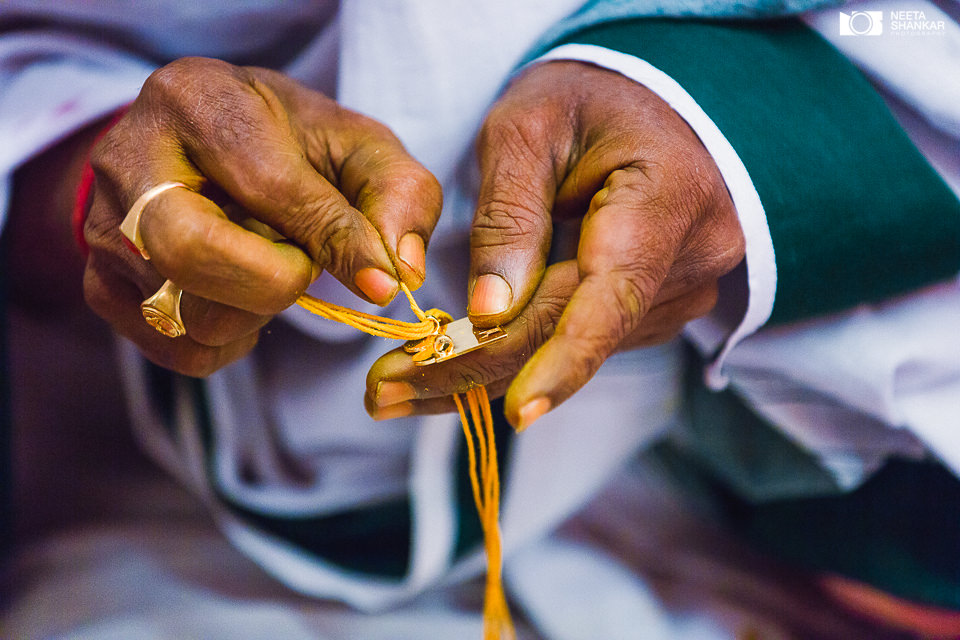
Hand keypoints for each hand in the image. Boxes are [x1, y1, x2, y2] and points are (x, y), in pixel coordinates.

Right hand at [84, 57, 440, 375]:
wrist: (204, 151)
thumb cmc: (289, 146)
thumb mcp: (355, 147)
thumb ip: (395, 194)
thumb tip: (398, 272)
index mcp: (198, 101)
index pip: (267, 186)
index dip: (331, 239)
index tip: (380, 278)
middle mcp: (131, 161)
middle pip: (191, 254)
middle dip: (274, 282)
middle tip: (303, 267)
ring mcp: (105, 229)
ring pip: (189, 314)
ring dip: (256, 311)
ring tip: (266, 267)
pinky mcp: (102, 285)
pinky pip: (180, 350)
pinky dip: (231, 340)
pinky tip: (240, 295)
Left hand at [367, 61, 742, 427]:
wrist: (642, 107)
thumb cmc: (580, 103)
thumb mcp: (526, 132)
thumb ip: (508, 217)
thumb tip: (489, 313)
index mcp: (668, 196)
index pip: (613, 294)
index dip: (564, 359)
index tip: (517, 411)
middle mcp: (691, 256)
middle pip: (577, 333)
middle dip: (479, 369)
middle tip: (384, 393)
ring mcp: (681, 289)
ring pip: (574, 348)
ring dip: (486, 369)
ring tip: (398, 382)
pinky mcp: (656, 309)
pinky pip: (581, 341)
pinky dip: (518, 355)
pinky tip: (455, 359)